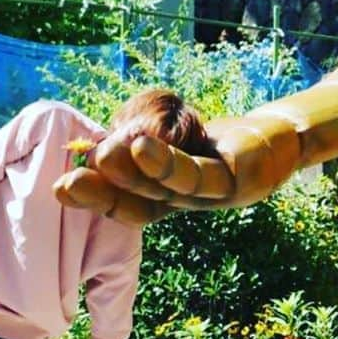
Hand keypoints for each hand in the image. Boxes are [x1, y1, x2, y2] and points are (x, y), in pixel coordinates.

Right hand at [53, 112, 301, 224]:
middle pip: (139, 202)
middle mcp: (184, 202)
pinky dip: (166, 163)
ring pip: (163, 189)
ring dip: (130, 174)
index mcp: (165, 195)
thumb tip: (90, 141)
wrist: (279, 136)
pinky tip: (141, 147)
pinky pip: (195, 175)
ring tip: (102, 156)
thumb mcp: (174, 137)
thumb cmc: (220, 139)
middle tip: (63, 185)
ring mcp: (209, 196)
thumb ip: (137, 141)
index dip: (94, 197)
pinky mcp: (232, 182)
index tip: (58, 187)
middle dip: (101, 194)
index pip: (125, 201)